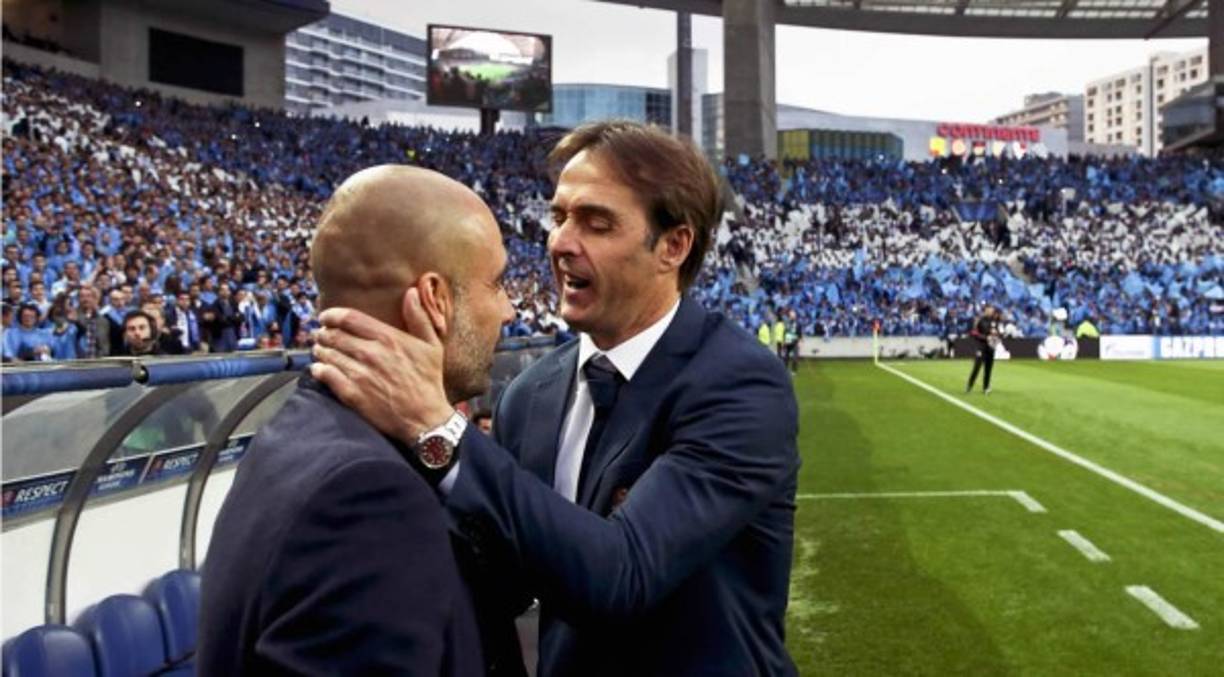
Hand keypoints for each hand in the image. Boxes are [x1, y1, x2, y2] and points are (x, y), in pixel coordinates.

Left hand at [311, 288, 452, 444]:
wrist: (425, 419)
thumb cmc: (429, 382)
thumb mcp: (432, 346)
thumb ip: (419, 318)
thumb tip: (412, 292)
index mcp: (388, 338)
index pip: (349, 318)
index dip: (332, 315)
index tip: (325, 317)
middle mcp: (371, 353)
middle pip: (334, 335)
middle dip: (323, 333)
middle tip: (320, 335)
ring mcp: (360, 374)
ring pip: (327, 354)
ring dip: (320, 350)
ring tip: (320, 350)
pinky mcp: (352, 394)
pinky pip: (325, 375)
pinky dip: (318, 369)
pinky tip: (319, 369)